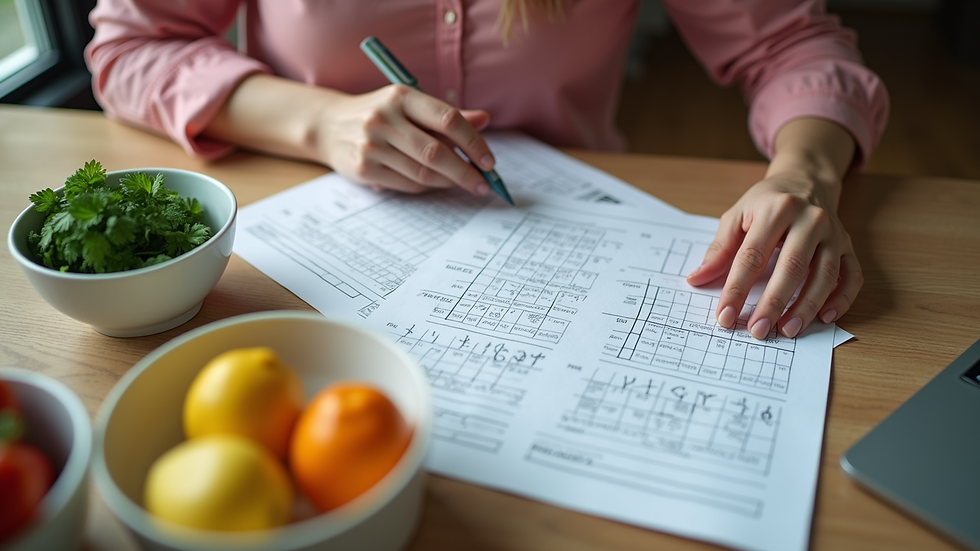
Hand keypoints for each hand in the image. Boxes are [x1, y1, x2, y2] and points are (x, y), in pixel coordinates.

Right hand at [204, 75, 496, 196]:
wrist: (328, 125)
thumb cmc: (381, 114)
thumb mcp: (410, 105)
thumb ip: (447, 115)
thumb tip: (485, 120)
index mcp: (402, 96)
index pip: (448, 120)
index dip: (473, 143)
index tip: (489, 161)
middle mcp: (384, 118)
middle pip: (436, 152)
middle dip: (465, 172)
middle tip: (483, 184)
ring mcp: (371, 145)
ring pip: (423, 172)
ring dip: (449, 182)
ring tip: (464, 183)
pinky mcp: (364, 168)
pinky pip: (407, 184)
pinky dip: (427, 187)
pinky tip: (436, 184)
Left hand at [685, 118, 860, 339]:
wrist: (805, 180)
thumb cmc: (766, 203)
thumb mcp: (737, 216)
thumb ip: (719, 249)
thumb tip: (696, 279)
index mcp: (776, 210)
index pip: (752, 256)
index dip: (737, 289)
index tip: (725, 316)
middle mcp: (810, 219)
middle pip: (792, 267)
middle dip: (773, 303)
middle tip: (758, 330)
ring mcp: (834, 234)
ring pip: (825, 275)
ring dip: (807, 307)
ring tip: (787, 330)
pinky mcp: (849, 246)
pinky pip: (852, 276)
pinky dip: (843, 299)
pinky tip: (825, 318)